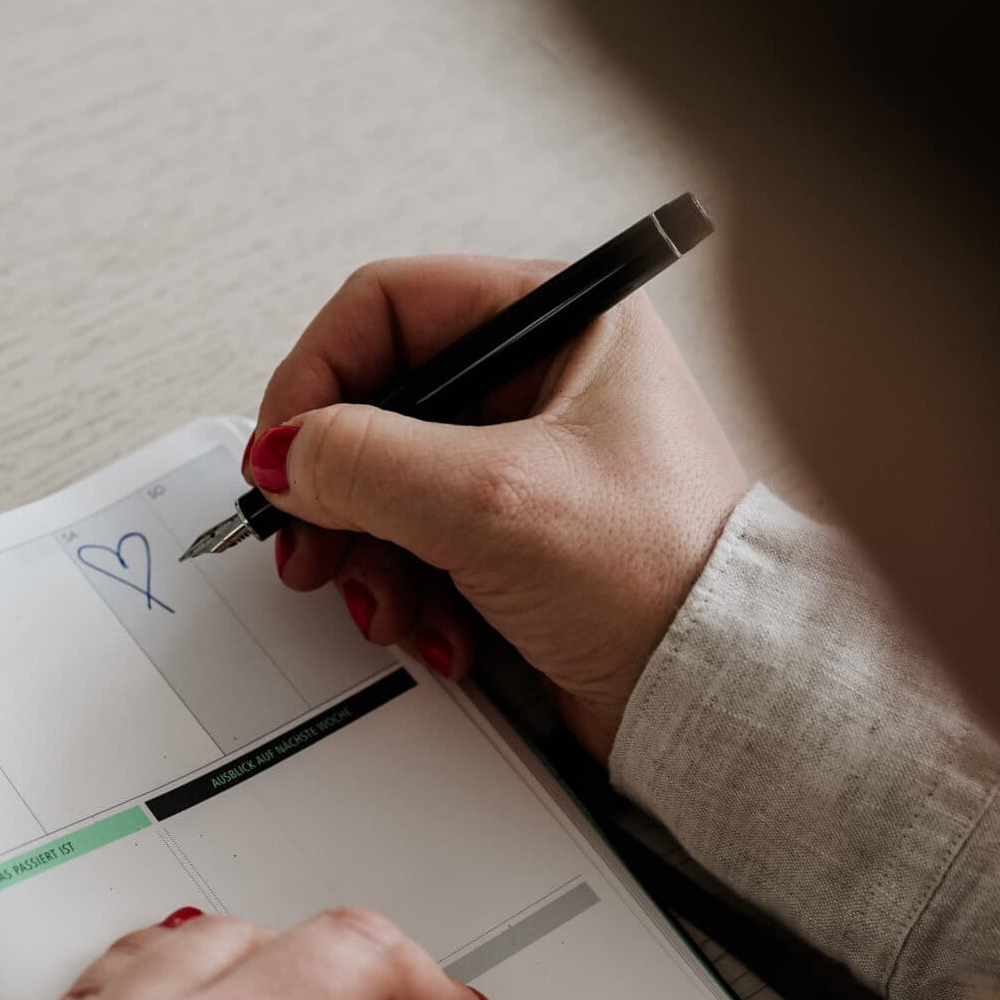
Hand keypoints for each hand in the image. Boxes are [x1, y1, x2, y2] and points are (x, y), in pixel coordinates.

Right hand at [248, 256, 747, 760]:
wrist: (715, 693)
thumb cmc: (666, 575)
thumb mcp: (493, 501)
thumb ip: (368, 462)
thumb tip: (286, 455)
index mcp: (562, 321)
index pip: (390, 306)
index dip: (318, 375)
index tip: (284, 452)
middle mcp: (544, 379)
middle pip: (378, 404)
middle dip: (338, 489)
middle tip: (312, 543)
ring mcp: (527, 461)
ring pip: (388, 484)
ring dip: (369, 556)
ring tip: (386, 605)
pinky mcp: (517, 535)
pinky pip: (419, 544)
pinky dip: (410, 592)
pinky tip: (439, 630)